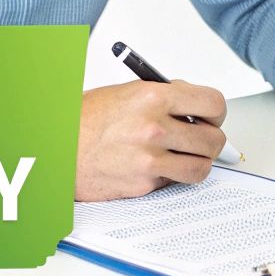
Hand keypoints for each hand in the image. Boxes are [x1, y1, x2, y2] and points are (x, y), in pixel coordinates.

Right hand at [75, 79, 227, 201]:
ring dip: (197, 162)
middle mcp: (155, 127)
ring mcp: (150, 158)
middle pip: (213, 140)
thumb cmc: (87, 119)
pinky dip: (171, 176)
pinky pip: (174, 181)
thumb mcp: (129, 93)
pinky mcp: (143, 182)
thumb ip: (165, 96)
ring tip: (185, 156)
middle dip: (210, 141)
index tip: (210, 118)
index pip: (213, 104)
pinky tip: (155, 166)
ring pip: (200, 167)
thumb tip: (195, 105)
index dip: (216, 114)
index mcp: (154, 97)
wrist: (58, 146)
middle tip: (200, 139)